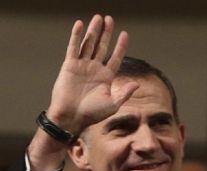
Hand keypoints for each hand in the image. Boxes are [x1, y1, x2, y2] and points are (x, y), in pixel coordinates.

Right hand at [47, 15, 138, 135]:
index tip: (125, 34)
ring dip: (93, 31)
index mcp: (106, 77)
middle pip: (102, 46)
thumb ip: (124, 93)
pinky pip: (74, 47)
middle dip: (106, 33)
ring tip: (98, 17)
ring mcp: (82, 66)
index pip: (115, 57)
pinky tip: (80, 24)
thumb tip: (137, 84)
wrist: (72, 117)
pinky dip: (76, 36)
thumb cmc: (92, 114)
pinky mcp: (70, 65)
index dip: (120, 46)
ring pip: (89, 44)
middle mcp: (94, 69)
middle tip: (110, 19)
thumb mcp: (113, 104)